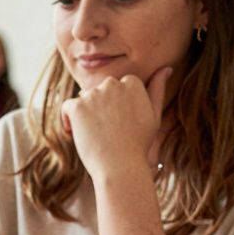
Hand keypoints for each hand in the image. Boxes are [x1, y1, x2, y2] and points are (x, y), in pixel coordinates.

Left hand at [61, 66, 169, 181]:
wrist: (121, 166)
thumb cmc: (139, 143)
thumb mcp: (153, 115)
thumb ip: (157, 89)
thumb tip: (167, 68)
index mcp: (132, 83)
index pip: (116, 87)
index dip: (116, 107)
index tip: (120, 124)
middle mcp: (113, 84)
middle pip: (98, 92)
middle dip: (100, 108)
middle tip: (109, 132)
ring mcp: (94, 95)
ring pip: (83, 99)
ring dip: (85, 114)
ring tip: (97, 135)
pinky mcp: (77, 106)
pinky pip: (66, 107)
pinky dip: (67, 120)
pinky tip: (75, 133)